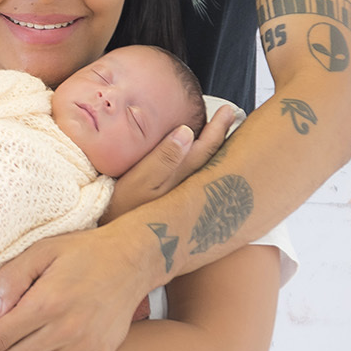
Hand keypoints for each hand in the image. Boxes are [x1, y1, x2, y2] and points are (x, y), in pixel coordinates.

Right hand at [101, 104, 238, 222]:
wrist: (116, 241)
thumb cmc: (122, 207)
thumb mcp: (139, 181)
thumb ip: (164, 157)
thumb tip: (188, 131)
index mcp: (185, 179)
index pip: (207, 148)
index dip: (218, 128)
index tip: (227, 110)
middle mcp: (192, 190)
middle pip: (215, 160)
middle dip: (225, 138)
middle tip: (233, 116)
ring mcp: (188, 200)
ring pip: (209, 170)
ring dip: (218, 152)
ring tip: (226, 135)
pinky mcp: (181, 208)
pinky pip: (201, 180)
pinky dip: (208, 167)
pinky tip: (207, 163)